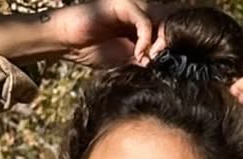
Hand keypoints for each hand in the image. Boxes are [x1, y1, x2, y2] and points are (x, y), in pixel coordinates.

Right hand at [54, 0, 178, 70]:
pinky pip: (144, 21)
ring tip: (152, 59)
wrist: (68, 41)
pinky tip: (140, 54)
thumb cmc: (93, 50)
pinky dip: (146, 39)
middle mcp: (141, 11)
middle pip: (169, 22)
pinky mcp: (123, 5)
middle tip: (164, 63)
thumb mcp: (126, 60)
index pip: (168, 29)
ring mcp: (133, 5)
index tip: (170, 66)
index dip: (174, 46)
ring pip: (160, 19)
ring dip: (160, 42)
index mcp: (142, 24)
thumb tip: (166, 67)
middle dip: (171, 44)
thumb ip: (145, 59)